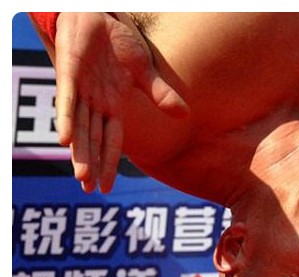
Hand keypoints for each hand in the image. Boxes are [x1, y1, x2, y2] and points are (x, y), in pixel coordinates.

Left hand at [53, 12, 188, 193]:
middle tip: (89, 190)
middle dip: (91, 165)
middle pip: (93, 140)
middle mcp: (94, 103)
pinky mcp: (68, 73)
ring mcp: (80, 90)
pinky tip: (65, 139)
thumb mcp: (144, 70)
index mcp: (112, 105)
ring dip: (80, 151)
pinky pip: (67, 100)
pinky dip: (66, 118)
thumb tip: (184, 116)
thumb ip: (161, 94)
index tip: (108, 187)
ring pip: (79, 126)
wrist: (96, 14)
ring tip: (81, 176)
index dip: (109, 163)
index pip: (111, 140)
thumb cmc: (116, 42)